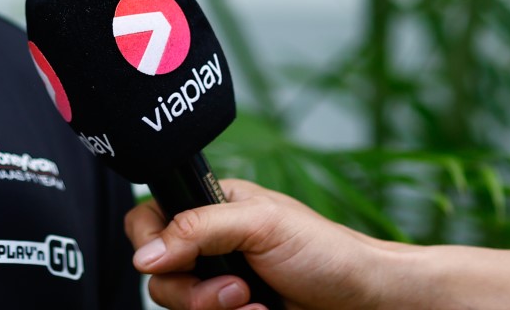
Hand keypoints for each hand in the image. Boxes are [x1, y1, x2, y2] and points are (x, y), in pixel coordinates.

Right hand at [125, 178, 402, 309]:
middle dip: (193, 290)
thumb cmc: (326, 251)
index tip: (173, 261)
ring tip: (253, 304)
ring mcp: (218, 283)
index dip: (151, 243)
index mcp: (211, 209)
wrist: (363, 300)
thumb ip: (199, 229)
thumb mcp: (261, 225)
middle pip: (159, 275)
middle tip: (235, 287)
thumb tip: (146, 253)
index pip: (149, 220)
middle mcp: (208, 246)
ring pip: (178, 306)